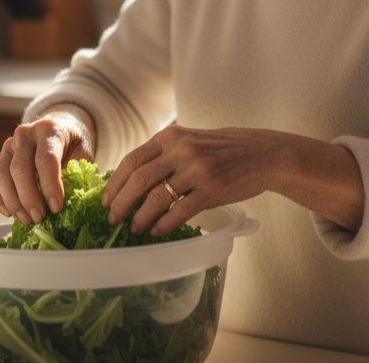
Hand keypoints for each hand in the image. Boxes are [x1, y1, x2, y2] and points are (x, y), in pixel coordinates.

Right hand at [0, 104, 94, 225]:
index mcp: (49, 129)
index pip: (46, 158)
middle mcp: (25, 134)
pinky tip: (11, 213)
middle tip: (39, 218)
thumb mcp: (82, 154)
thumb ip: (78, 175)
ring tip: (27, 220)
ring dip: (12, 202)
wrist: (58, 128)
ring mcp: (8, 146)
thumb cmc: (72, 145)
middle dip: (28, 198)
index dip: (50, 185)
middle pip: (20, 168)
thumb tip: (72, 204)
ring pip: (1, 176)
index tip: (56, 207)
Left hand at [102, 125, 280, 235]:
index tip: (105, 201)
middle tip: (113, 220)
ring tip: (136, 228)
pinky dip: (164, 225)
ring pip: (157, 198)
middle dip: (121, 204)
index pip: (131, 160)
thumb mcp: (190, 141)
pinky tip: (158, 231)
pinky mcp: (213, 189)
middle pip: (138, 180)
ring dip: (141, 218)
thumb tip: (131, 182)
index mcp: (172, 136)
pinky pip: (180, 211)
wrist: (263, 153)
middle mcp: (182, 150)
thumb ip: (164, 155)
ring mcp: (198, 169)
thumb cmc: (224, 150)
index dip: (113, 184)